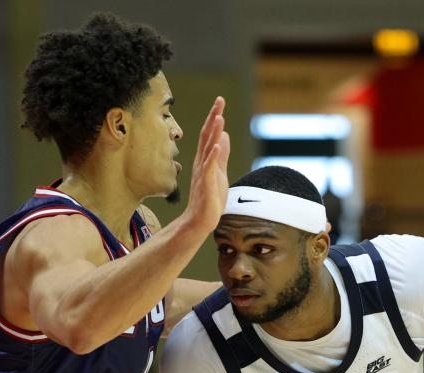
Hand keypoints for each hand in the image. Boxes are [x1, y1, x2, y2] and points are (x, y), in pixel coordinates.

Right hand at [183, 97, 229, 233]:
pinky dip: (212, 155)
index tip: (220, 101)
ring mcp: (203, 173)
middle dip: (213, 117)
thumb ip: (221, 154)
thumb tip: (223, 136)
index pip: (209, 134)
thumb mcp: (219, 172)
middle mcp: (201, 163)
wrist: (199, 221)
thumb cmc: (209, 198)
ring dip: (213, 133)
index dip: (214, 117)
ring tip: (219, 117)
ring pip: (207, 148)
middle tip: (219, 100)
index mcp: (205, 159)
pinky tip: (216, 145)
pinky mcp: (206, 184)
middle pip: (207, 135)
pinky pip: (209, 168)